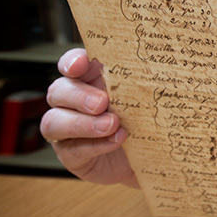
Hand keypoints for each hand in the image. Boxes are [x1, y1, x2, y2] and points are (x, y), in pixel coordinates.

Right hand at [41, 48, 137, 187]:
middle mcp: (72, 101)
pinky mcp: (71, 154)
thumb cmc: (144, 117)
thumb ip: (142, 81)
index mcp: (89, 79)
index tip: (79, 65)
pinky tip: (115, 140)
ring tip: (111, 125)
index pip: (71, 64)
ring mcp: (66, 129)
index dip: (71, 61)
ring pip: (54, 121)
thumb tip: (162, 63)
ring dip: (81, 123)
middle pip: (58, 90)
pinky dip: (95, 144)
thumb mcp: (144, 96)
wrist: (148, 154)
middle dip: (78, 96)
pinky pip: (72, 149)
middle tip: (102, 102)